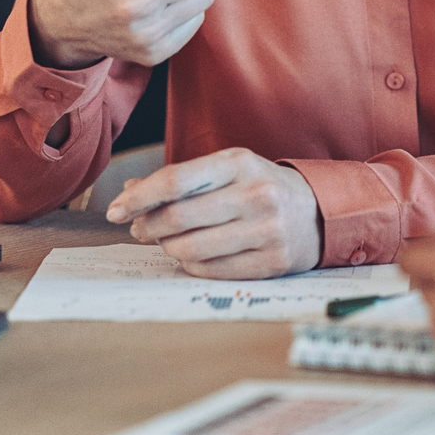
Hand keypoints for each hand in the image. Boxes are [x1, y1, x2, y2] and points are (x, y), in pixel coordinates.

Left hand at [105, 148, 321, 278]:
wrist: (320, 212)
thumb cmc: (261, 188)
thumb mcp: (227, 170)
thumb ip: (181, 179)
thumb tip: (129, 194)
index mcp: (239, 163)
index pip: (176, 180)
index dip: (138, 198)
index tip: (114, 211)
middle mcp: (255, 194)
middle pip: (177, 217)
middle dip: (147, 227)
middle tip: (138, 230)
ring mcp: (267, 230)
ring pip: (190, 248)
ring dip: (168, 248)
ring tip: (169, 242)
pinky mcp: (272, 261)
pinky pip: (212, 271)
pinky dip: (191, 266)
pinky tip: (193, 256)